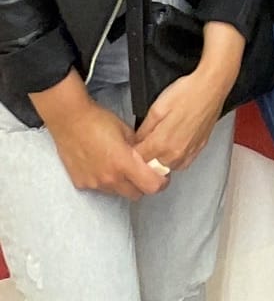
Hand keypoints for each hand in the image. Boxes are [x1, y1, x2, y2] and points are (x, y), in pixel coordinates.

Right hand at [31, 70, 166, 198]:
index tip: (162, 176)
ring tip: (118, 164)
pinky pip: (100, 189)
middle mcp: (110, 179)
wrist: (70, 121)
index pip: (151, 186)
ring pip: (118, 193)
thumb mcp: (126, 130)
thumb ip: (139, 147)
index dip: (161, 182)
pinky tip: (102, 164)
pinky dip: (105, 181)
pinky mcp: (81, 184)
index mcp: (124, 164)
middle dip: (142, 184)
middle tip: (142, 171)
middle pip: (136, 194)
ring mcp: (95, 184)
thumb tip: (148, 156)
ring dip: (123, 183)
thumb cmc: (98, 121)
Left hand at [133, 70, 226, 171]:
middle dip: (146, 157)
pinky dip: (175, 158)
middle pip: (152, 167)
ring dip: (161, 159)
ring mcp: (188, 153)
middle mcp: (175, 154)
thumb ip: (144, 129)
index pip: (138, 159)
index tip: (133, 144)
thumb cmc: (186, 93)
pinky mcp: (199, 149)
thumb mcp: (157, 108)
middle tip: (146, 141)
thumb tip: (137, 141)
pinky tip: (175, 143)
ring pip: (167, 167)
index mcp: (161, 144)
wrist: (211, 88)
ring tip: (163, 140)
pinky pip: (182, 163)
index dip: (133, 151)